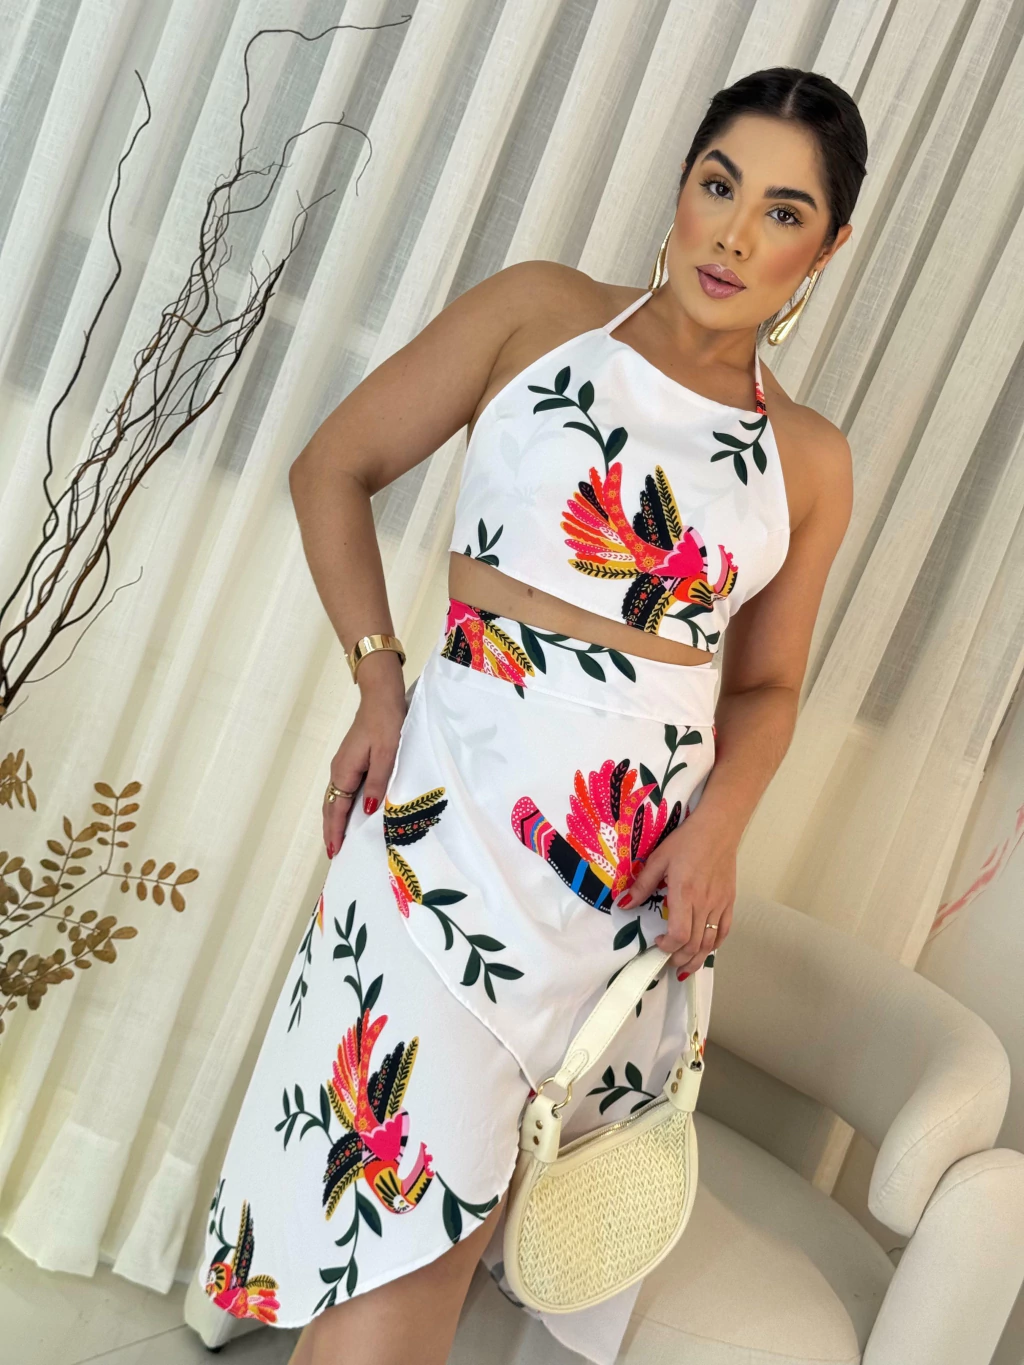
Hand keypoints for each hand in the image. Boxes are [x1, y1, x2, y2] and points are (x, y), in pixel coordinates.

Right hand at [323, 654, 405, 856]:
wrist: (382, 695)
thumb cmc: (386, 721)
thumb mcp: (387, 753)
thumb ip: (378, 782)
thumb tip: (367, 810)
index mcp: (344, 770)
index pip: (336, 808)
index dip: (335, 832)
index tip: (334, 853)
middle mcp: (340, 770)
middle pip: (330, 806)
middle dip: (330, 830)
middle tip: (334, 854)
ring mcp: (345, 764)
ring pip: (336, 798)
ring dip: (336, 819)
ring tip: (339, 839)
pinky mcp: (353, 760)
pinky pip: (344, 789)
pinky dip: (343, 806)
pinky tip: (353, 812)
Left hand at [619, 815, 736, 971]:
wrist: (718, 828)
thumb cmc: (686, 841)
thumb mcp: (658, 859)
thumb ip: (642, 885)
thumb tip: (624, 905)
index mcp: (685, 893)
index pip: (680, 934)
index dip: (668, 947)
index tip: (657, 943)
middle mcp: (704, 903)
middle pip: (695, 944)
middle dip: (679, 959)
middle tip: (666, 963)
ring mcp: (720, 904)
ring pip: (710, 942)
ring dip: (696, 959)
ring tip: (684, 967)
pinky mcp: (729, 902)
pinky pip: (724, 931)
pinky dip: (714, 945)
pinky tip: (704, 951)